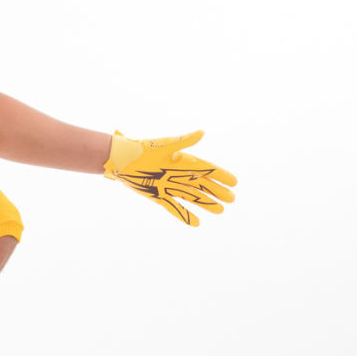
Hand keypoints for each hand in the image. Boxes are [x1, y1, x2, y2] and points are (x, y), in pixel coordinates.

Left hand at [103, 130, 236, 226]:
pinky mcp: (158, 196)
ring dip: (205, 203)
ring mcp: (168, 186)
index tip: (234, 182)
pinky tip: (196, 223)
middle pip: (201, 184)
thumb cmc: (143, 149)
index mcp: (181, 161)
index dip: (220, 175)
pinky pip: (174, 207)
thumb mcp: (165, 145)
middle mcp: (177, 174)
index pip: (206, 169)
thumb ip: (184, 141)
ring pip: (191, 197)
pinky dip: (184, 215)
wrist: (121, 160)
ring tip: (220, 211)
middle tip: (231, 199)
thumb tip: (202, 132)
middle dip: (216, 192)